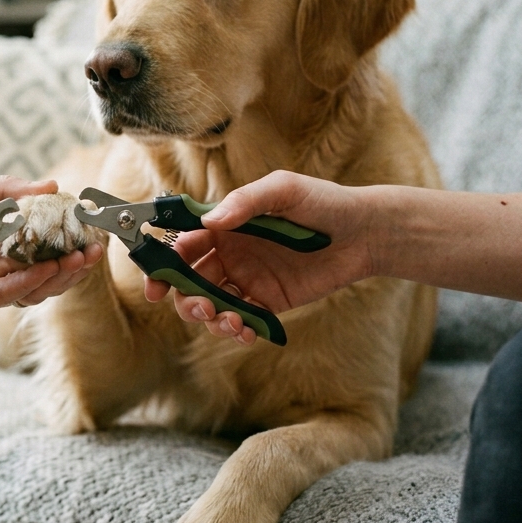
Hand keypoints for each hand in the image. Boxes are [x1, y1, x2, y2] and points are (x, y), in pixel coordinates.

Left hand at [0, 173, 104, 313]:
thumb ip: (5, 191)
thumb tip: (51, 188)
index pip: (41, 244)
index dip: (68, 239)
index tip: (91, 229)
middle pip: (43, 271)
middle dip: (72, 262)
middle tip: (95, 249)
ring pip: (30, 288)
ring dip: (59, 275)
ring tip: (80, 259)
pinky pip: (3, 295)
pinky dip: (29, 282)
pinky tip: (48, 269)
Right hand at [144, 171, 375, 343]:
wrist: (365, 232)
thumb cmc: (323, 202)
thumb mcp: (284, 190)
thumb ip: (245, 202)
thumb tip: (209, 221)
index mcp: (224, 226)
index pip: (182, 246)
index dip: (163, 265)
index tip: (156, 284)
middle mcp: (229, 254)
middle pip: (189, 282)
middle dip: (186, 299)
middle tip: (202, 306)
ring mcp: (247, 280)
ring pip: (211, 306)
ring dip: (210, 319)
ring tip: (232, 322)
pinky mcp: (268, 303)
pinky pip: (241, 320)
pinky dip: (236, 330)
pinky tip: (247, 332)